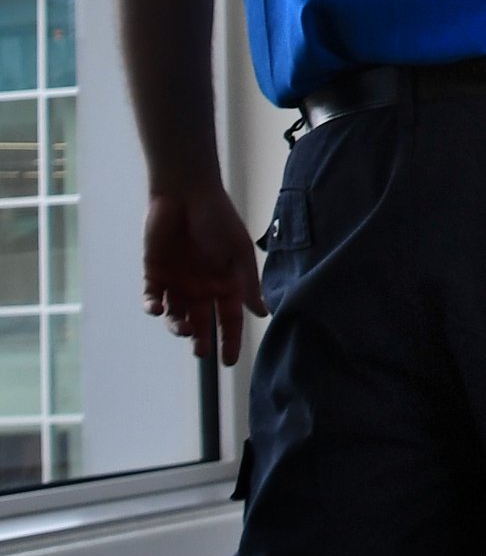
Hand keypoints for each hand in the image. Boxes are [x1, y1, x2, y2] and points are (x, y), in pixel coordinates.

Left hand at [142, 181, 266, 362]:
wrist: (185, 193)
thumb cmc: (218, 219)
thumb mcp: (238, 252)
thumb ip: (247, 283)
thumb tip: (263, 313)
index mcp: (225, 281)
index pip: (230, 318)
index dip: (231, 339)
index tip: (230, 362)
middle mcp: (201, 286)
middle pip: (201, 322)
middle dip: (201, 339)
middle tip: (201, 352)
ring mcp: (177, 281)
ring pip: (176, 316)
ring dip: (177, 326)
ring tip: (182, 327)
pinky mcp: (155, 274)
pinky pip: (152, 298)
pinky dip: (153, 307)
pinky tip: (158, 308)